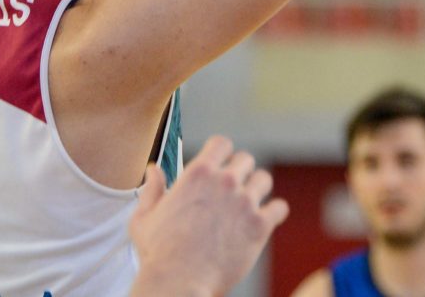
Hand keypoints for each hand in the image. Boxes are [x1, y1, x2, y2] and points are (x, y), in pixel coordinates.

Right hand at [129, 136, 288, 296]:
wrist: (179, 282)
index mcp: (198, 173)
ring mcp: (245, 203)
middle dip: (240, 170)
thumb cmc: (159, 252)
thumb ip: (152, 189)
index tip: (219, 164)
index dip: (221, 152)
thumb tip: (153, 170)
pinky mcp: (260, 226)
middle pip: (246, 159)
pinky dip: (274, 212)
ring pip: (264, 179)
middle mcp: (224, 182)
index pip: (222, 143)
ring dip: (257, 188)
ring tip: (249, 202)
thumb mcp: (145, 217)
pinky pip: (279, 208)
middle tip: (233, 188)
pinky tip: (265, 219)